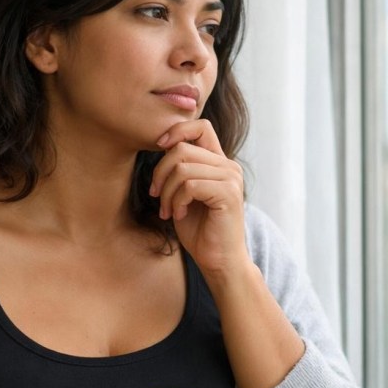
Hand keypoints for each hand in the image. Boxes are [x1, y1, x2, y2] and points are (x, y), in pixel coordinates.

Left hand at [149, 119, 248, 276]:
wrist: (218, 261)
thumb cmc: (199, 231)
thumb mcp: (183, 194)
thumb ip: (179, 170)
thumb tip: (161, 144)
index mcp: (219, 162)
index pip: (200, 126)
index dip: (176, 132)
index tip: (159, 150)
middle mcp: (229, 166)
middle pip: (182, 148)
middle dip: (160, 173)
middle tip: (156, 196)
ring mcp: (231, 178)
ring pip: (183, 167)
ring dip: (166, 191)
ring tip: (167, 209)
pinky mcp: (228, 194)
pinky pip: (190, 185)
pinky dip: (176, 201)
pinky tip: (178, 214)